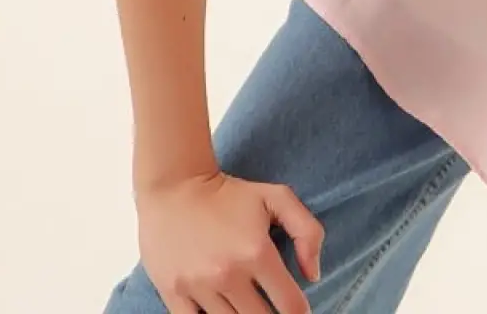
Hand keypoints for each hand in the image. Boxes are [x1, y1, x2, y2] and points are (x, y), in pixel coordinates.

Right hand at [136, 168, 323, 313]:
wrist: (173, 185)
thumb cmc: (228, 193)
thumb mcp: (275, 197)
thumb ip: (307, 231)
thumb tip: (313, 275)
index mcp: (256, 252)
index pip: (290, 306)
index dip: (300, 313)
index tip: (297, 310)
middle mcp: (228, 275)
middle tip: (271, 308)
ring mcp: (198, 287)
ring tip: (247, 308)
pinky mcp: (173, 293)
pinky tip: (220, 311)